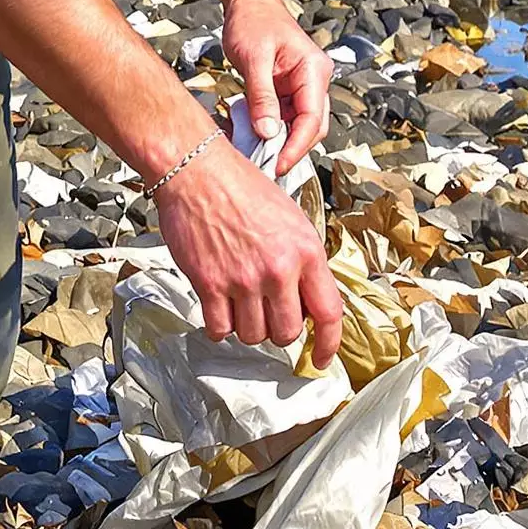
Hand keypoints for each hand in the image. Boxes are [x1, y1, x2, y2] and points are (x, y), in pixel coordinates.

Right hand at [155, 140, 343, 364]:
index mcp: (306, 250)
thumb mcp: (290, 218)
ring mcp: (244, 279)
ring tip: (241, 299)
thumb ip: (303, 260)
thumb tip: (307, 298)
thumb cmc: (241, 186)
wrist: (198, 170)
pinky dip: (220, 324)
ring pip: (253, 336)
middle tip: (268, 311)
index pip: (329, 312)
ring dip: (247, 325)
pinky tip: (220, 303)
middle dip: (279, 329)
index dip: (329, 344)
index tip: (323, 358)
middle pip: (287, 333)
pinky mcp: (211, 284)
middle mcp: (278, 268)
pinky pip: (220, 328)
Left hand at [222, 0, 332, 170]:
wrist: (247, 2)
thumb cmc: (253, 21)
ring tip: (253, 154)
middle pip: (310, 127)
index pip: (313, 119)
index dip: (296, 147)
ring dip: (277, 142)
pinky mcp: (286, 90)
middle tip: (265, 167)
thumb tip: (268, 133)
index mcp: (313, 70)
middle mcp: (313, 80)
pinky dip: (268, 130)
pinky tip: (249, 137)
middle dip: (289, 149)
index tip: (277, 166)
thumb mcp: (254, 58)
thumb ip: (262, 96)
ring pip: (296, 126)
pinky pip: (282, 118)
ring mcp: (300, 86)